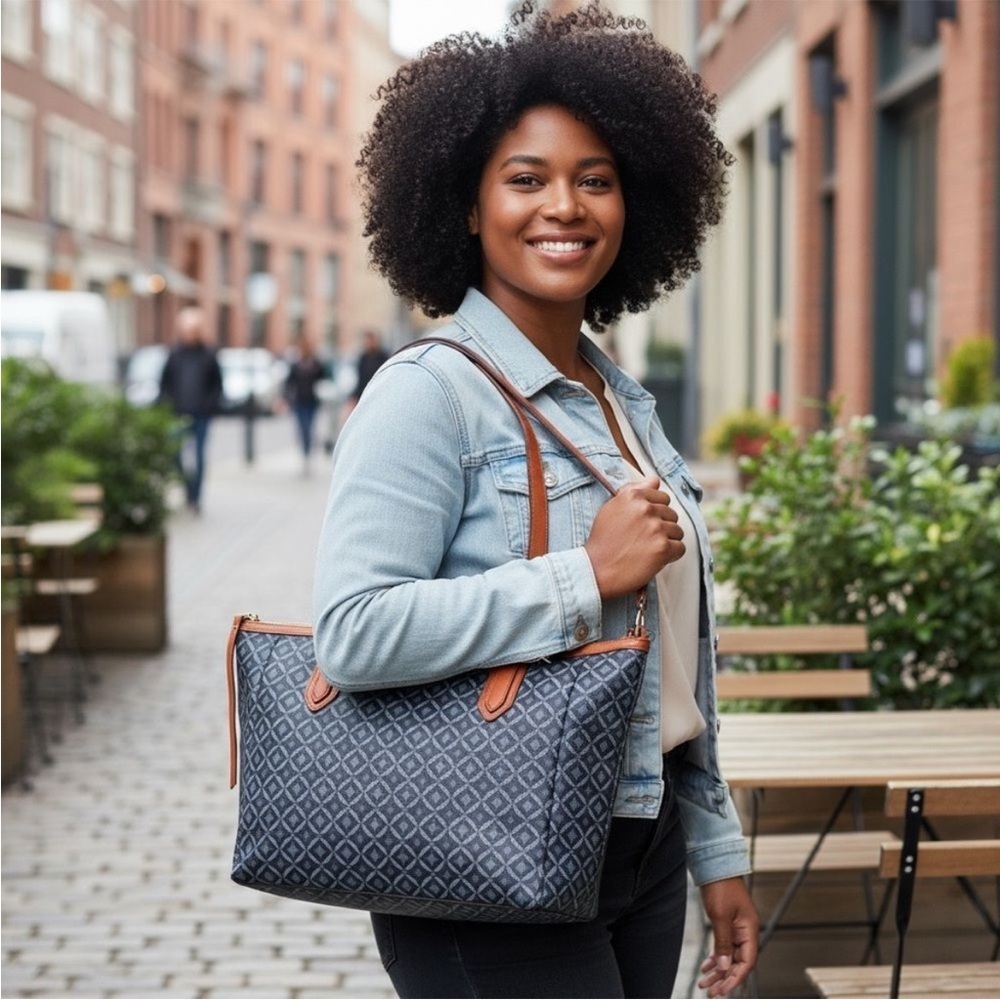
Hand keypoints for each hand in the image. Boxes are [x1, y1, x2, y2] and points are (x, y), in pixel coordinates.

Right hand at [584, 476, 684, 597]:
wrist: (596, 569)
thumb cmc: (603, 540)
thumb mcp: (612, 508)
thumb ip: (634, 490)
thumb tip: (655, 480)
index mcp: (633, 496)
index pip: (663, 498)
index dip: (655, 513)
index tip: (643, 525)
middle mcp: (646, 508)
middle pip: (672, 515)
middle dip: (662, 527)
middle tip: (643, 540)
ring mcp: (656, 528)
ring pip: (678, 531)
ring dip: (667, 542)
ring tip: (647, 550)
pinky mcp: (663, 547)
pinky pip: (680, 548)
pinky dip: (670, 556)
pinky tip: (654, 559)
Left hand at [697, 877, 758, 997]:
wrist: (714, 865)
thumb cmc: (720, 886)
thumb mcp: (720, 915)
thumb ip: (723, 942)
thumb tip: (724, 966)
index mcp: (750, 930)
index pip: (747, 962)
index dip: (736, 978)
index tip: (723, 990)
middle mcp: (746, 932)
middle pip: (738, 962)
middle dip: (725, 978)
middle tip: (711, 992)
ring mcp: (736, 929)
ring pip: (729, 956)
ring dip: (718, 971)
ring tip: (704, 983)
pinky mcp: (727, 924)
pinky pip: (724, 947)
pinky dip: (716, 958)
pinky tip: (706, 967)